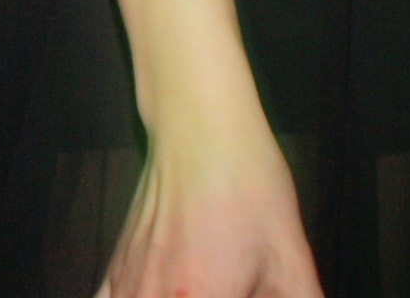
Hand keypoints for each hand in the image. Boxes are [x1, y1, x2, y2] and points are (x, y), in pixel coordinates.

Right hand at [99, 127, 323, 297]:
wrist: (202, 128)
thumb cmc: (246, 184)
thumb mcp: (292, 256)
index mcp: (203, 296)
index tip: (250, 296)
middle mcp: (159, 296)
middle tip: (233, 289)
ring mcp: (132, 285)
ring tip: (197, 292)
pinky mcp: (117, 267)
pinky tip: (154, 296)